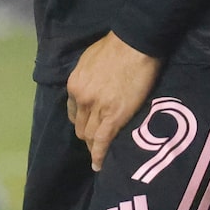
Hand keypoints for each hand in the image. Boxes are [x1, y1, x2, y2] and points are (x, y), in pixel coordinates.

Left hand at [67, 33, 160, 172]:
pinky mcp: (113, 117)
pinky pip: (102, 141)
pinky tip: (98, 165)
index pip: (74, 111)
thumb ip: (87, 77)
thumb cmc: (116, 46)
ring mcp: (96, 109)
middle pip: (80, 126)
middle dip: (86, 135)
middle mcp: (81, 99)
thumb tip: (92, 86)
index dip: (81, 121)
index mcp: (74, 85)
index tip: (88, 125)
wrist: (135, 44)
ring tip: (98, 156)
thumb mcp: (90, 60)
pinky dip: (99, 155)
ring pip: (89, 136)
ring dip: (93, 147)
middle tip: (95, 142)